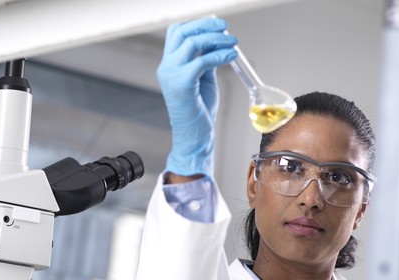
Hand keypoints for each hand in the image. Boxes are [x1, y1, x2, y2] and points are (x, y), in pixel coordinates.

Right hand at [157, 18, 237, 177]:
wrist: (193, 136)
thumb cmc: (198, 112)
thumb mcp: (203, 80)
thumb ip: (205, 61)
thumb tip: (217, 44)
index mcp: (169, 65)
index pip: (176, 32)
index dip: (196, 24)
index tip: (216, 26)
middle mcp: (166, 68)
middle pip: (182, 32)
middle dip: (206, 25)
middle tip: (225, 28)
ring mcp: (171, 76)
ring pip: (192, 43)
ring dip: (216, 39)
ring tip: (232, 43)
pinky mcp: (182, 85)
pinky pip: (202, 61)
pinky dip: (220, 55)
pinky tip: (231, 56)